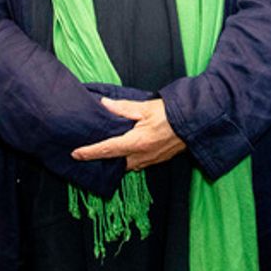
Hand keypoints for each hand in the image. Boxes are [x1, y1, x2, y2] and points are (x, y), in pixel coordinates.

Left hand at [71, 98, 185, 170]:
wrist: (196, 124)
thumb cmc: (172, 114)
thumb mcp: (146, 107)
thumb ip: (123, 108)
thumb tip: (104, 105)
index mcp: (136, 142)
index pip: (107, 150)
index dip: (89, 152)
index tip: (75, 154)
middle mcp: (141, 156)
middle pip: (115, 163)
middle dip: (100, 161)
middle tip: (86, 156)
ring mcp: (150, 160)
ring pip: (127, 166)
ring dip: (115, 162)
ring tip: (103, 156)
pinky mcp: (158, 160)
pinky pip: (138, 165)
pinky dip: (128, 161)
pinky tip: (125, 154)